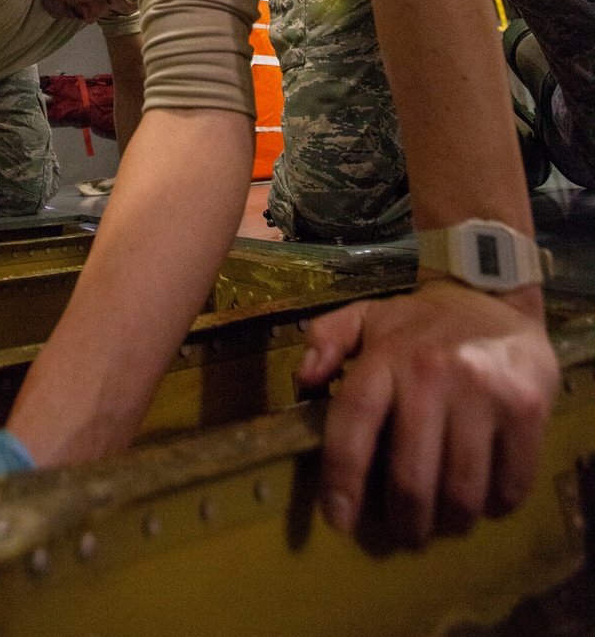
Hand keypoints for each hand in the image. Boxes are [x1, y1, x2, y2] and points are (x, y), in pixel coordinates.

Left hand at [297, 281, 559, 545]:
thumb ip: (327, 339)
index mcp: (386, 355)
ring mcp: (481, 392)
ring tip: (445, 522)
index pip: (354, 420)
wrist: (496, 297)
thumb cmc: (424, 322)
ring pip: (460, 490)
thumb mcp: (368, 317)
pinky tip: (486, 498)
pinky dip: (496, 505)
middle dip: (404, 520)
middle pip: (409, 475)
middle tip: (406, 532)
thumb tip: (303, 378)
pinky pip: (509, 482)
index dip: (342, 477)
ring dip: (450, 521)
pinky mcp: (526, 408)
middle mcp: (431, 373)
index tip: (337, 518)